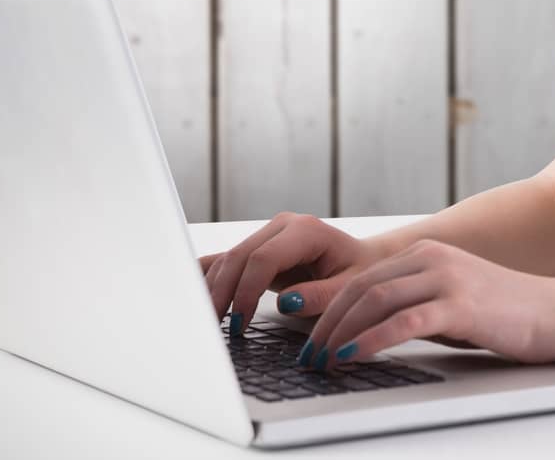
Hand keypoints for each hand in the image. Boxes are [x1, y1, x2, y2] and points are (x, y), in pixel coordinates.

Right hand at [198, 212, 386, 321]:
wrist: (361, 260)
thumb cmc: (358, 273)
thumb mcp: (348, 288)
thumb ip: (319, 295)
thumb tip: (287, 302)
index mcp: (306, 230)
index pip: (263, 258)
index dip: (246, 291)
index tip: (240, 322)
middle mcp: (282, 226)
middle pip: (239, 256)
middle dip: (222, 292)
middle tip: (213, 328)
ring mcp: (267, 233)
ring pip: (228, 258)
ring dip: (213, 289)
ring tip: (206, 321)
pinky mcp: (258, 247)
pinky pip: (228, 260)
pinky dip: (210, 277)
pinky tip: (193, 293)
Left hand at [299, 239, 554, 370]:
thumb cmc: (504, 313)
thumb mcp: (451, 300)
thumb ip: (415, 304)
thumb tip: (370, 331)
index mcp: (426, 254)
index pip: (363, 279)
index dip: (330, 310)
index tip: (313, 340)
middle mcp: (433, 259)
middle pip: (361, 288)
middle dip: (328, 325)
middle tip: (309, 356)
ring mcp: (447, 279)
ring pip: (375, 301)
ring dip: (341, 334)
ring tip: (323, 361)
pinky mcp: (460, 305)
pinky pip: (404, 322)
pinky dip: (371, 340)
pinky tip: (354, 356)